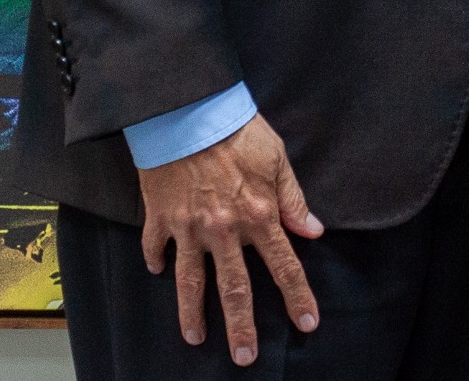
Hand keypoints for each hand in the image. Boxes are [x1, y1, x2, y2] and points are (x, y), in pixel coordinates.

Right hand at [137, 113, 323, 366]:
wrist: (187, 111)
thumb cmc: (238, 130)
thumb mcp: (278, 159)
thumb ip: (294, 198)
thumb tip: (313, 230)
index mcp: (259, 215)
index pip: (284, 266)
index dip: (297, 296)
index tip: (306, 323)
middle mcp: (224, 230)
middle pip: (235, 289)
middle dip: (242, 327)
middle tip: (245, 357)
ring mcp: (188, 228)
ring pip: (191, 282)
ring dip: (193, 314)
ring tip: (196, 339)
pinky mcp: (159, 218)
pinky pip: (155, 249)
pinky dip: (155, 263)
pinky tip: (157, 275)